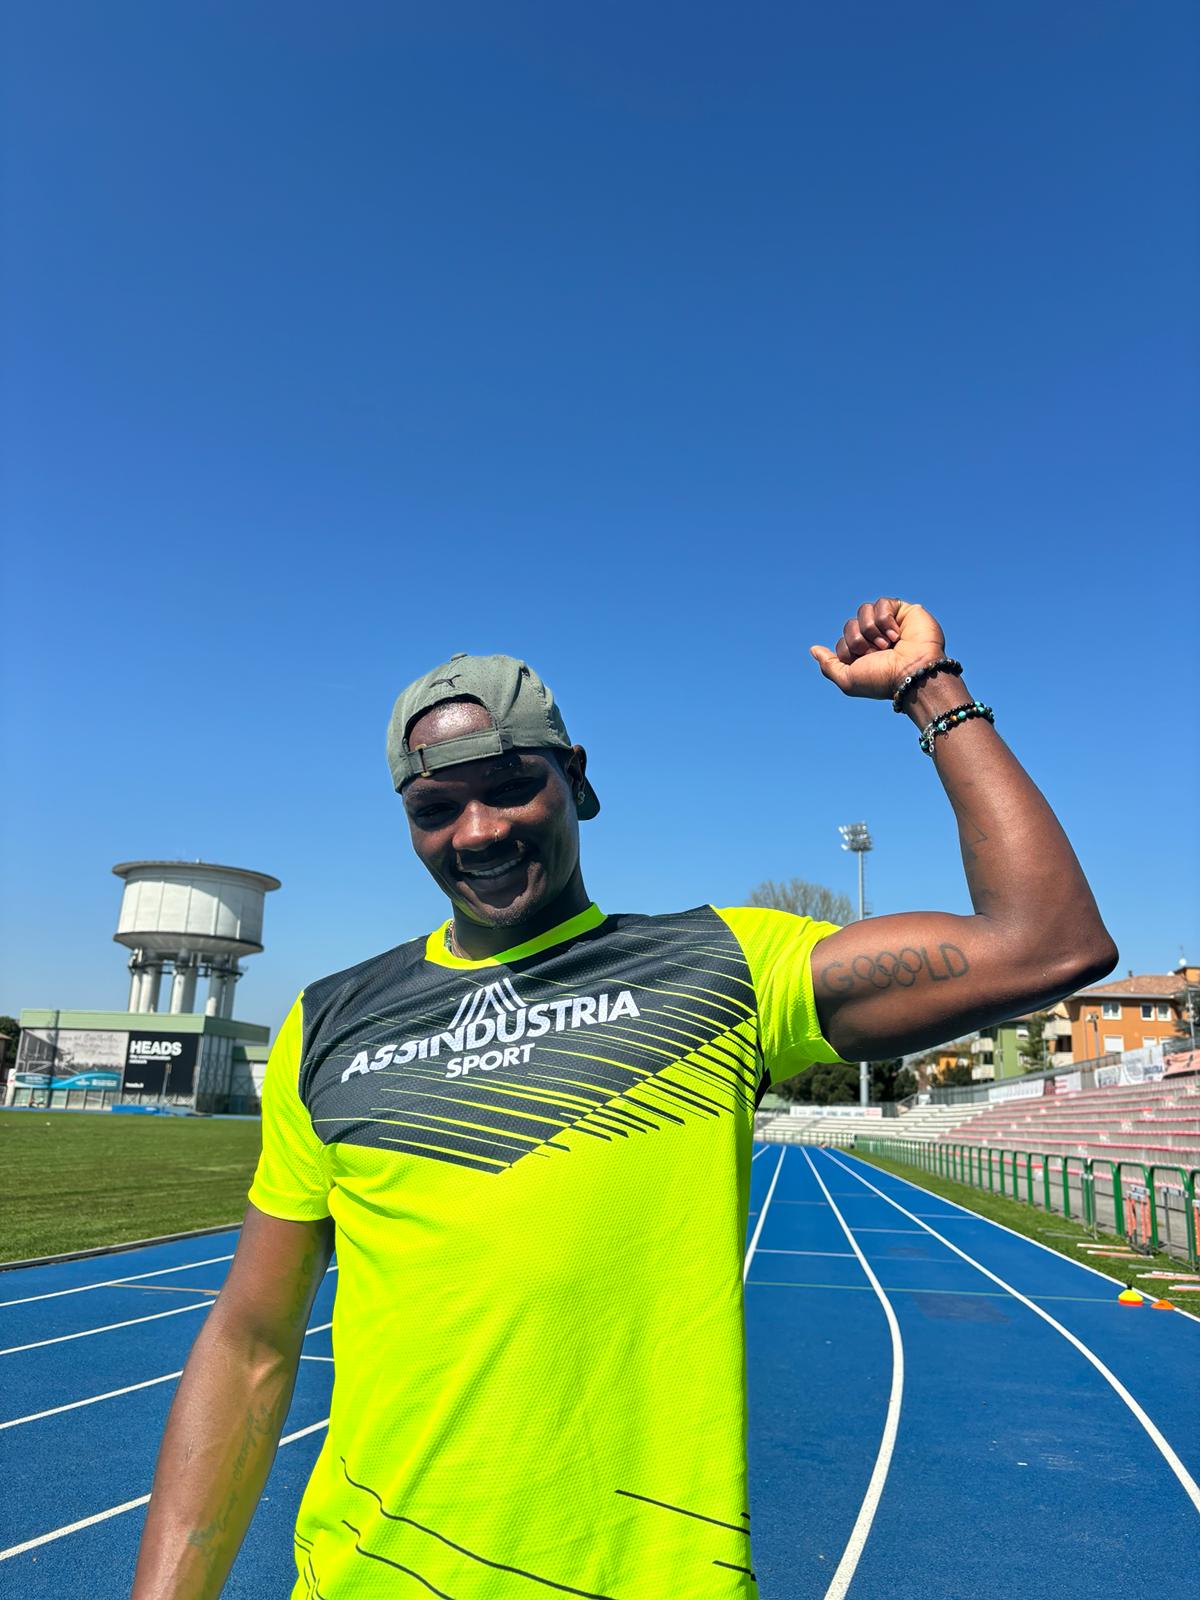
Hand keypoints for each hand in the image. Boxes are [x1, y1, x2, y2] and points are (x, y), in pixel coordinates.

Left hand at [810, 598, 944, 698]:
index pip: (842, 641)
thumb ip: (828, 665)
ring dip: (871, 630)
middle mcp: (876, 638)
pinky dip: (885, 620)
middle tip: (877, 653)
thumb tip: (813, 649)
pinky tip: (897, 634)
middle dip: (859, 640)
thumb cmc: (883, 680)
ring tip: (888, 644)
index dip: (848, 650)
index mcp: (864, 654)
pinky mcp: (903, 611)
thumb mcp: (848, 680)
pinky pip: (881, 603)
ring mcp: (889, 623)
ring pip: (863, 610)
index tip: (865, 662)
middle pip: (850, 625)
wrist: (912, 673)